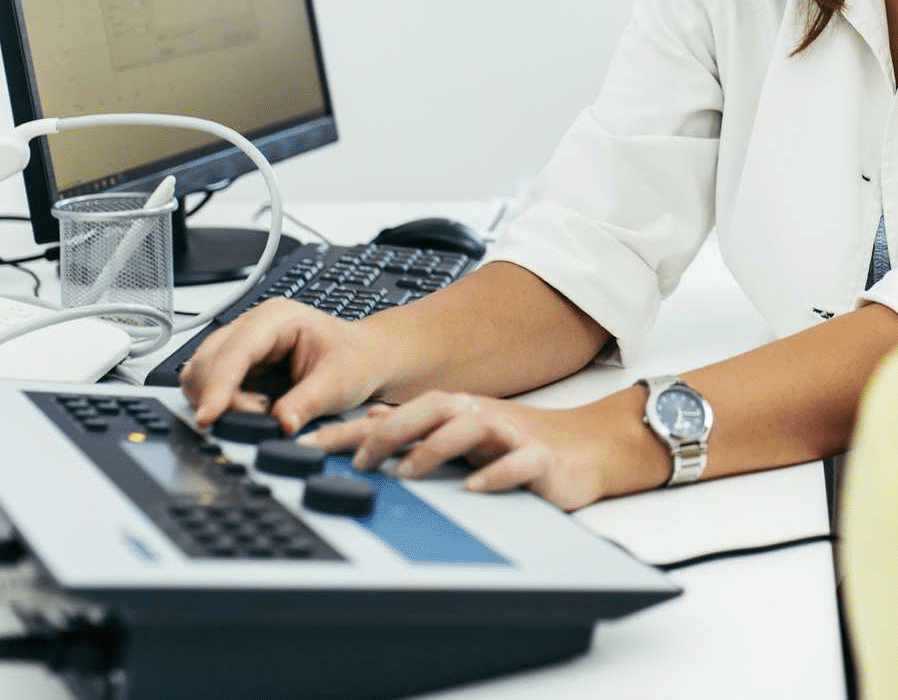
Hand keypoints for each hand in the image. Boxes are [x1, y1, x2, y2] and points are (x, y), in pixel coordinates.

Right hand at [179, 300, 390, 434]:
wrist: (366, 358)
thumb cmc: (356, 359)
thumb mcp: (338, 384)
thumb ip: (305, 404)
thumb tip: (278, 425)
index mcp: (278, 318)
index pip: (234, 350)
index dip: (217, 385)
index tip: (209, 416)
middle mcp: (253, 326)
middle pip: (207, 360)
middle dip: (220, 397)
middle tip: (258, 418)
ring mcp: (243, 344)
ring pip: (202, 375)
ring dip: (220, 402)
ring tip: (264, 410)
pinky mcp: (240, 365)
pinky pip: (213, 387)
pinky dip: (224, 404)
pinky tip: (257, 408)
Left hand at [307, 390, 667, 511]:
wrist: (586, 446)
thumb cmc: (520, 439)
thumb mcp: (462, 430)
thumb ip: (417, 425)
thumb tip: (368, 418)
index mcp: (454, 409)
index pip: (395, 414)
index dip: (352, 430)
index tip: (311, 446)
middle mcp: (477, 415)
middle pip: (430, 409)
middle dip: (391, 432)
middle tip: (360, 460)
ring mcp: (509, 434)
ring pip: (469, 429)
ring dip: (434, 449)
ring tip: (407, 472)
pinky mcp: (540, 457)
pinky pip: (517, 462)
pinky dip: (495, 473)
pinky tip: (474, 487)